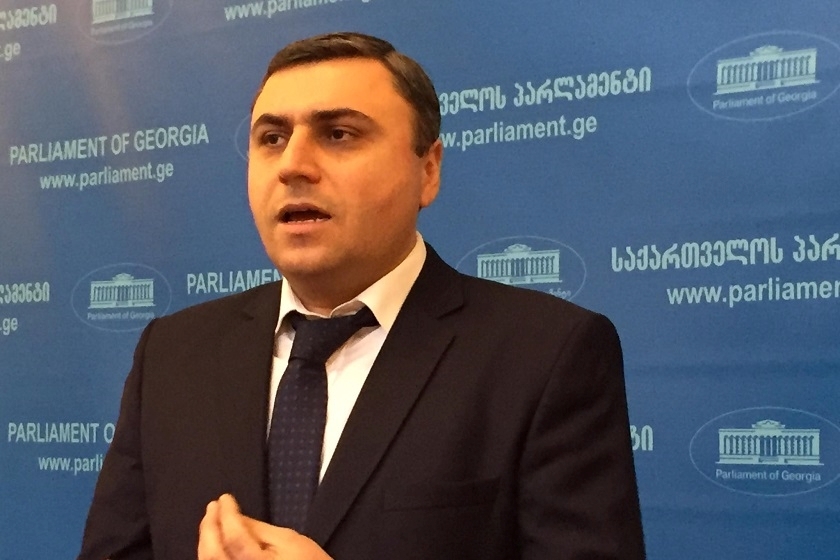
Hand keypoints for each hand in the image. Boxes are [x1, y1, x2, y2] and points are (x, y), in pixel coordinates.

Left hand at [198, 494, 332, 559]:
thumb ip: (260, 529)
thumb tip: (236, 516)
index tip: (225, 498)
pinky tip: (212, 542)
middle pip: (214, 554)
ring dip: (205, 541)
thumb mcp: (291, 540)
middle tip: (212, 507)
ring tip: (210, 521)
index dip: (227, 515)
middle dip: (209, 527)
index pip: (235, 538)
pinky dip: (209, 555)